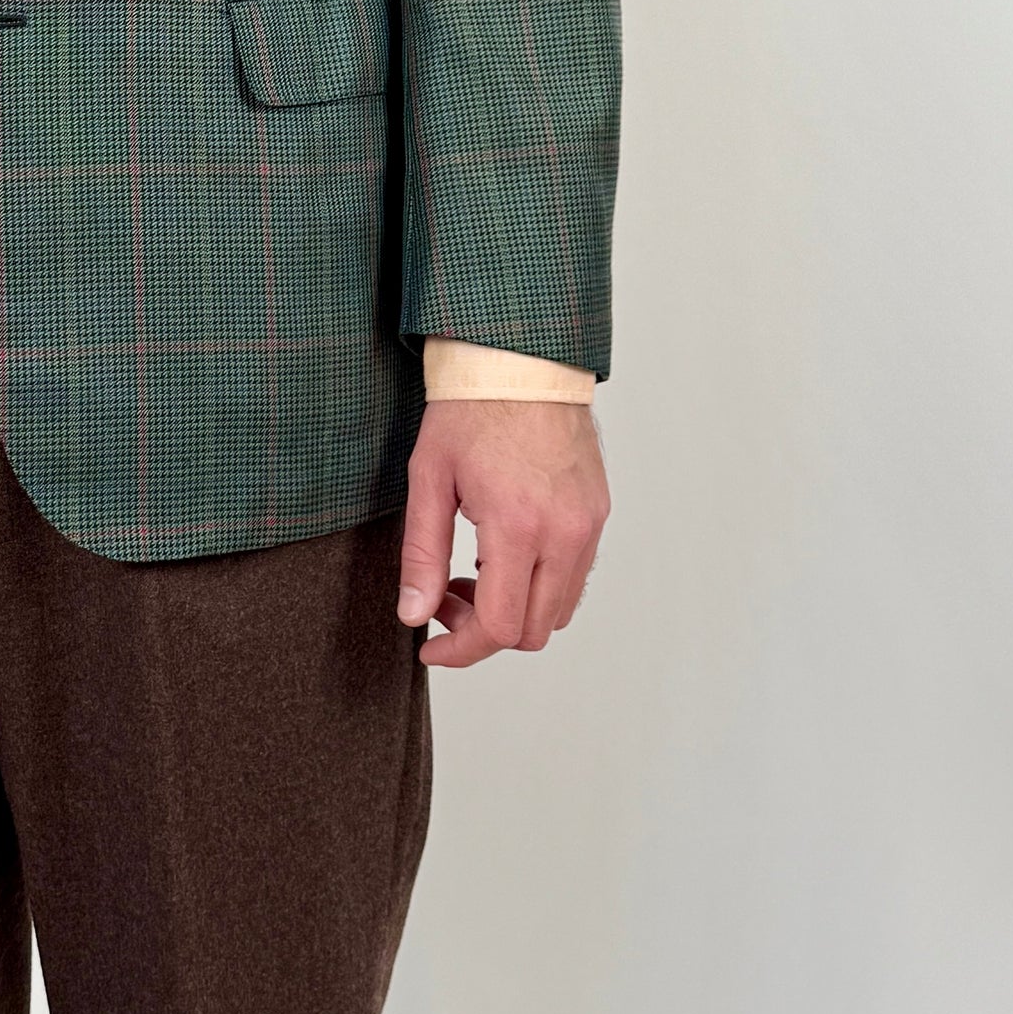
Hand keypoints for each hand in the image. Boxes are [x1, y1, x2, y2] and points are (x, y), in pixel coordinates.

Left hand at [398, 399, 607, 667]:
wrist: (521, 363)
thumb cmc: (470, 412)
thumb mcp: (429, 479)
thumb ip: (421, 555)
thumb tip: (414, 615)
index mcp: (517, 525)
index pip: (500, 626)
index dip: (461, 650)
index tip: (430, 646)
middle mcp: (564, 532)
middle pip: (533, 631)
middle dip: (484, 633)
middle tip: (446, 598)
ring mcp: (588, 525)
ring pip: (559, 612)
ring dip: (515, 612)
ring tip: (473, 574)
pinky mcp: (598, 515)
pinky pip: (575, 578)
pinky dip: (539, 587)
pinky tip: (504, 555)